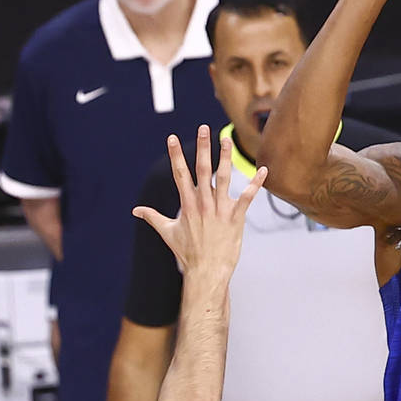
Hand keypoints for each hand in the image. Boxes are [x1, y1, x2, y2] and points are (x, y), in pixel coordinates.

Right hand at [133, 125, 265, 283]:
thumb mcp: (168, 232)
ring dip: (225, 158)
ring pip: (223, 178)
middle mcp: (203, 204)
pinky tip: (263, 170)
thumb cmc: (187, 253)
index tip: (172, 138)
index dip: (175, 155)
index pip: (179, 174)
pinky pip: (247, 198)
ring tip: (226, 140)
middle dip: (202, 148)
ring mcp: (220, 210)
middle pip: (202, 170)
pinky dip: (255, 184)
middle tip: (204, 128)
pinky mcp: (235, 218)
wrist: (206, 271)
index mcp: (187, 204)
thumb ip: (153, 217)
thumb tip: (136, 210)